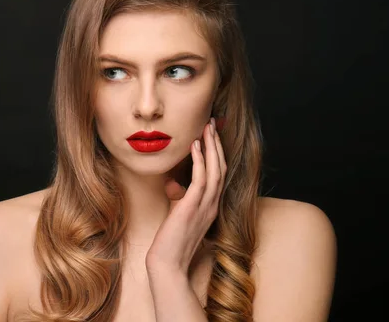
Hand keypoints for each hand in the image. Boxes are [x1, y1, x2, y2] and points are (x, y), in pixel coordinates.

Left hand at [145, 117, 226, 274]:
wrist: (167, 265)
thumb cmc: (170, 244)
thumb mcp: (179, 217)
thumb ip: (181, 202)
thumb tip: (175, 187)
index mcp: (210, 207)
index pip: (218, 175)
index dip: (217, 154)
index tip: (211, 136)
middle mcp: (212, 205)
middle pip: (221, 168)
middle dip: (217, 144)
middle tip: (213, 124)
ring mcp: (205, 206)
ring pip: (215, 170)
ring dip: (212, 147)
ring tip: (207, 128)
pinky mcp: (192, 208)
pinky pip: (201, 179)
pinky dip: (200, 160)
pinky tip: (195, 146)